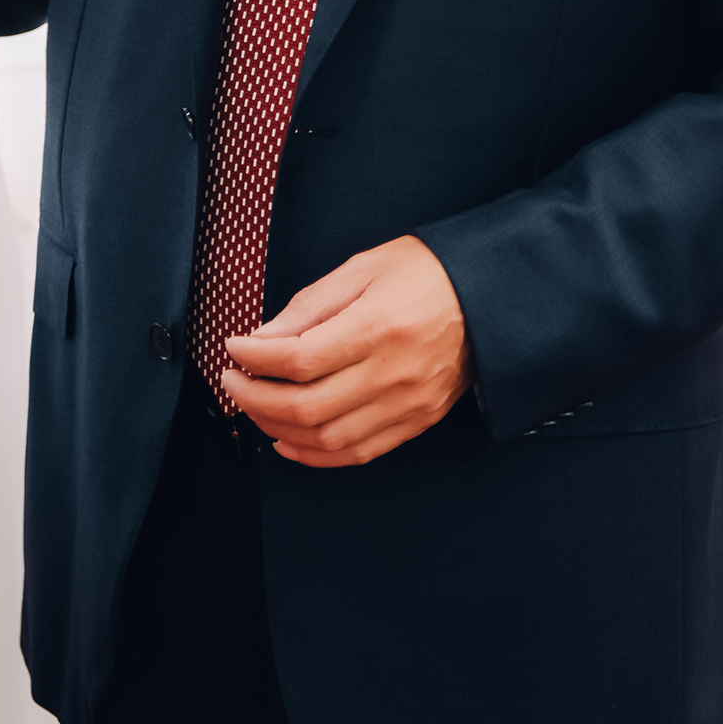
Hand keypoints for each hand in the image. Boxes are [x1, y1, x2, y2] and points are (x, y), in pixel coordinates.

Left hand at [222, 234, 468, 467]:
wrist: (490, 297)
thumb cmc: (427, 272)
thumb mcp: (363, 267)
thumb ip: (310, 305)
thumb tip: (263, 336)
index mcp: (377, 327)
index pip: (299, 359)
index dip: (256, 358)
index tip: (234, 347)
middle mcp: (393, 374)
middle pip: (307, 407)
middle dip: (255, 398)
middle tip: (232, 381)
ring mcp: (407, 405)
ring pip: (328, 439)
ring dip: (278, 429)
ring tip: (254, 407)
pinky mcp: (417, 423)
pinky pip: (358, 452)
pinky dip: (316, 455)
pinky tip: (288, 441)